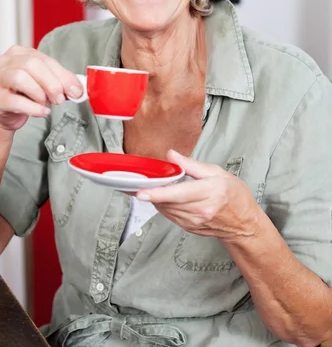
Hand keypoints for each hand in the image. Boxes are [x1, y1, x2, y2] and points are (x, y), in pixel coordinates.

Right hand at [0, 45, 83, 130]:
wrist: (6, 114)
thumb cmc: (24, 94)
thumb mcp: (43, 83)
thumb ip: (60, 82)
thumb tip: (77, 89)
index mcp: (20, 53)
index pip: (45, 59)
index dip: (63, 75)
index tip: (76, 90)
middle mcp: (5, 61)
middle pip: (32, 65)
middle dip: (52, 83)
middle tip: (60, 99)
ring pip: (20, 77)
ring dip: (40, 93)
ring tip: (46, 103)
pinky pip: (15, 101)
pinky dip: (33, 107)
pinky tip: (42, 111)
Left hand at [136, 150, 261, 242]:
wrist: (245, 223)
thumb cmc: (234, 195)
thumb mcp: (217, 172)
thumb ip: (192, 165)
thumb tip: (171, 155)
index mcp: (208, 193)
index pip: (177, 194)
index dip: (157, 193)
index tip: (141, 192)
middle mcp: (200, 210)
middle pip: (167, 202)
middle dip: (150, 192)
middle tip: (137, 182)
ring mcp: (194, 222)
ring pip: (165, 209)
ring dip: (155, 198)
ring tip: (150, 186)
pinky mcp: (189, 228)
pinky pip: (169, 215)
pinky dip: (163, 205)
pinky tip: (163, 196)